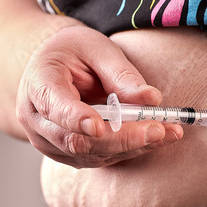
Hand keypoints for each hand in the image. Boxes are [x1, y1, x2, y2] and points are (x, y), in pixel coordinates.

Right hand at [16, 25, 182, 167]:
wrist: (53, 67)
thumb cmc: (74, 52)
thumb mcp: (97, 47)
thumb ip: (121, 73)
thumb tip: (151, 99)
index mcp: (39, 84)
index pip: (54, 107)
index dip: (76, 119)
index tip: (98, 128)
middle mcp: (37, 119)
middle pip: (77, 140)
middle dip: (122, 138)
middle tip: (159, 129)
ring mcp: (49, 142)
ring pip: (91, 154)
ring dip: (132, 147)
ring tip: (169, 133)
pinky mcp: (66, 154)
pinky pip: (98, 158)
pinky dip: (128, 150)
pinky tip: (154, 138)